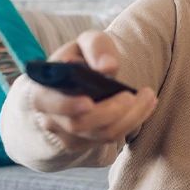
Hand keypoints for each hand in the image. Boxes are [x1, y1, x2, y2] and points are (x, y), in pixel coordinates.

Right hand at [30, 30, 156, 142]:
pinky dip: (132, 121)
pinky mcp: (87, 143)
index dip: (66, 105)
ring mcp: (69, 135)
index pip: (47, 103)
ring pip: (101, 134)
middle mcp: (51, 118)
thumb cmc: (76, 63)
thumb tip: (108, 66)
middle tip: (131, 95)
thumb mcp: (83, 45)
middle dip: (110, 111)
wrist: (74, 86)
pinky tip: (145, 105)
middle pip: (80, 124)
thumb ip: (95, 46)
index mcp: (41, 91)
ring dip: (130, 116)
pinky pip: (111, 138)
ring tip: (147, 96)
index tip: (88, 102)